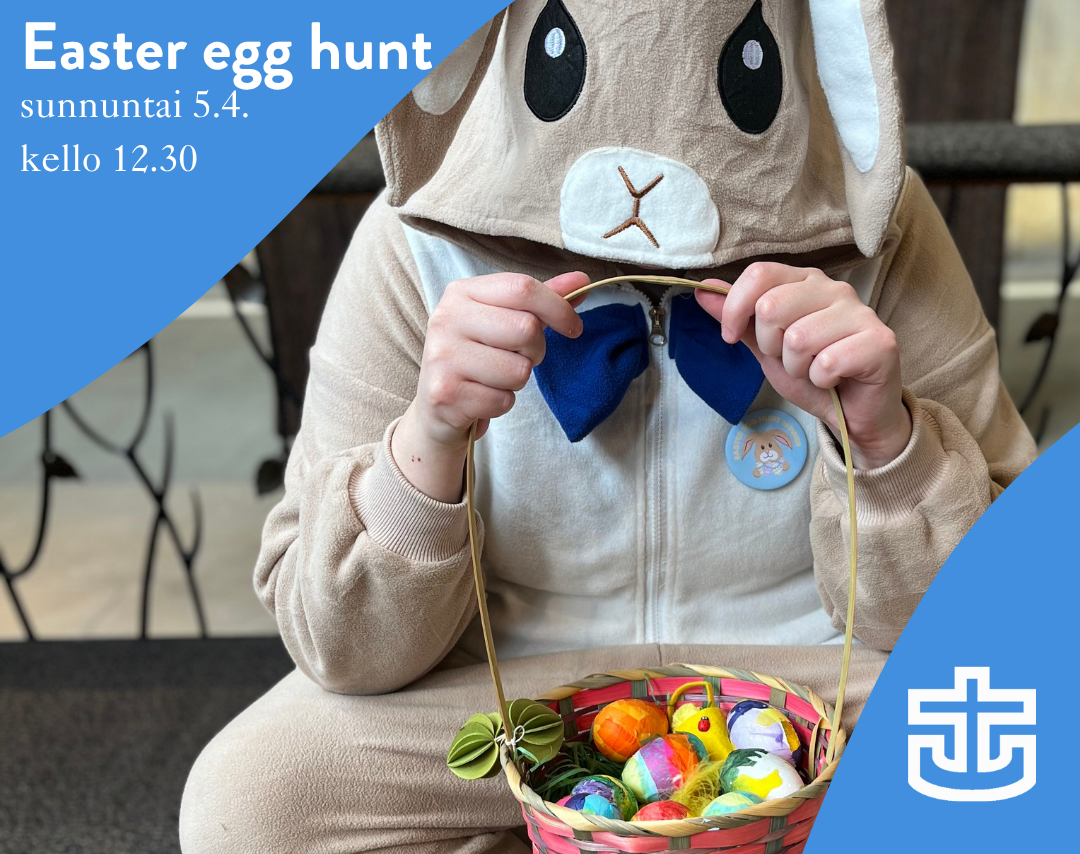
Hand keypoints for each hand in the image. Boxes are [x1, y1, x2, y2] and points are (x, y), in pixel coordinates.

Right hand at [392, 271, 588, 501]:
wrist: (436, 407)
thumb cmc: (477, 356)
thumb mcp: (503, 320)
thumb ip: (541, 300)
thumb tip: (583, 281)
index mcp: (461, 293)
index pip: (522, 287)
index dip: (558, 307)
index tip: (573, 327)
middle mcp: (446, 319)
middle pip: (526, 329)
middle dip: (535, 351)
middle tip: (517, 357)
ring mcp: (442, 357)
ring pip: (519, 370)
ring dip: (518, 380)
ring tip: (495, 377)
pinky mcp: (446, 394)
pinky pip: (503, 400)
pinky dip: (502, 403)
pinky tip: (482, 396)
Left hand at [696, 263, 910, 469]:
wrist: (852, 413)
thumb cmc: (811, 375)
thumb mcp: (765, 347)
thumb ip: (738, 319)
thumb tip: (703, 291)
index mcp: (804, 281)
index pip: (759, 274)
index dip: (735, 308)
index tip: (732, 337)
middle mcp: (834, 289)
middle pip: (772, 306)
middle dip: (769, 346)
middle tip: (790, 360)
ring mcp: (860, 313)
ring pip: (798, 339)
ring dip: (797, 368)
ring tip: (813, 371)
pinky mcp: (881, 342)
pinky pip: (827, 363)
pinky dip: (820, 381)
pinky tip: (834, 380)